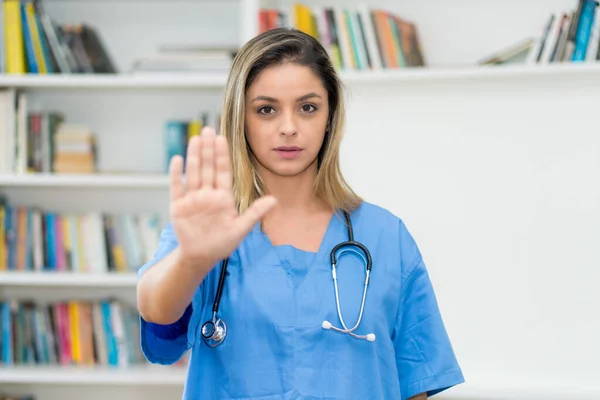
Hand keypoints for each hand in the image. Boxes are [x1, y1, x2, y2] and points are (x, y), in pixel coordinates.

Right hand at [169, 126, 276, 267]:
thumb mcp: (241, 228)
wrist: (201, 257)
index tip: (222, 139)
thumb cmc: (222, 243)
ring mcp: (193, 199)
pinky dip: (177, 174)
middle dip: (208, 149)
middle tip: (208, 130)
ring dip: (194, 156)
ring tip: (196, 138)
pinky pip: (177, 187)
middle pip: (208, 168)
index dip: (222, 155)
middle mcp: (208, 194)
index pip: (223, 172)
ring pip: (194, 173)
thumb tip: (274, 201)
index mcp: (223, 197)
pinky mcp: (179, 207)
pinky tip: (178, 159)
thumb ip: (255, 213)